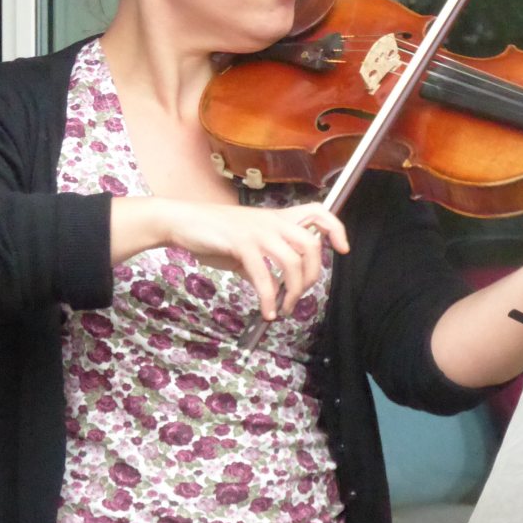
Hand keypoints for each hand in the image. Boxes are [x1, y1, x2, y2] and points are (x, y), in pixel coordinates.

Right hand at [161, 199, 349, 321]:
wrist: (180, 221)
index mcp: (277, 218)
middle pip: (312, 244)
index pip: (318, 212)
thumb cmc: (212, 233)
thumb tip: (273, 289)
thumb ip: (263, 264)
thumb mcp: (245, 248)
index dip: (335, 229)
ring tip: (284, 307)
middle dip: (314, 274)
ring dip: (293, 290)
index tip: (342, 249)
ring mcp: (258, 230)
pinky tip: (267, 310)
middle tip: (301, 295)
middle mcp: (272, 221)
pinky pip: (264, 275)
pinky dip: (268, 297)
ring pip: (293, 261)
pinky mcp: (242, 243)